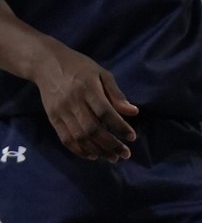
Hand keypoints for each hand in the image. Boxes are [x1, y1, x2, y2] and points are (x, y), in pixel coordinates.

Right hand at [34, 43, 137, 160]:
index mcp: (88, 88)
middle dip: (110, 144)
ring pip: (79, 137)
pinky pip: (66, 139)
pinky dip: (79, 150)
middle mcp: (73, 102)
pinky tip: (93, 155)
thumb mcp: (102, 74)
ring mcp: (61, 112)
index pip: (105, 112)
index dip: (119, 126)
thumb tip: (133, 112)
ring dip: (97, 150)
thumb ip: (116, 94)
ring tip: (112, 157)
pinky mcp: (52, 118)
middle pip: (92, 129)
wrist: (47, 64)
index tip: (132, 137)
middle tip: (125, 154)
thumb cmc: (80, 67)